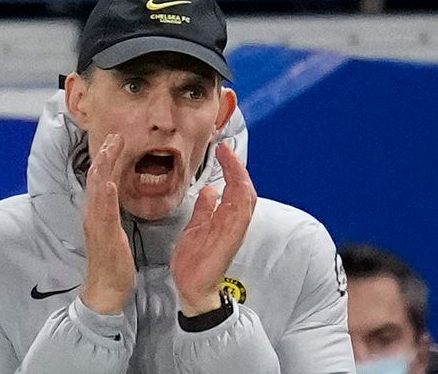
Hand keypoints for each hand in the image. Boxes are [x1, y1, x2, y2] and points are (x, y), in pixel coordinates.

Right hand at [80, 133, 135, 313]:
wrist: (107, 291)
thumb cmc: (114, 263)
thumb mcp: (115, 231)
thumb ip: (114, 212)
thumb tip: (118, 194)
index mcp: (98, 212)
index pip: (101, 179)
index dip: (107, 158)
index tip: (116, 139)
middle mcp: (93, 214)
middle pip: (96, 178)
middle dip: (104, 155)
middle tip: (114, 135)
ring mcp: (96, 225)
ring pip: (97, 190)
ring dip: (104, 167)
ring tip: (110, 148)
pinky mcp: (104, 237)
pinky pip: (104, 214)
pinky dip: (106, 196)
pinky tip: (111, 183)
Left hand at [170, 142, 256, 315]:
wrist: (192, 288)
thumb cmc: (195, 262)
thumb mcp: (196, 227)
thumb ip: (205, 209)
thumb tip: (210, 190)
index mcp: (226, 219)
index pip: (236, 188)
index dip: (232, 169)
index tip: (223, 151)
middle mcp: (233, 224)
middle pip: (245, 190)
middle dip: (237, 168)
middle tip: (226, 150)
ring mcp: (233, 232)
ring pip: (245, 199)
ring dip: (239, 177)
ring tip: (229, 159)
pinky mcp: (228, 242)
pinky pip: (239, 217)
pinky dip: (237, 199)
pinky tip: (230, 185)